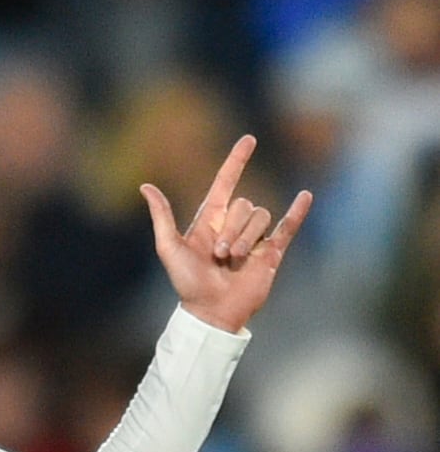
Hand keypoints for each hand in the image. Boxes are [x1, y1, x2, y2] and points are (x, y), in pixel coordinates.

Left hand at [142, 134, 312, 333]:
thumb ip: (162, 216)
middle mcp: (233, 225)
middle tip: (218, 256)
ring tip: (232, 261)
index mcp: (209, 220)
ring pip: (260, 218)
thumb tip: (146, 187)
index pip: (226, 182)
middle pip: (243, 205)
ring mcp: (254, 238)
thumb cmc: (187, 282)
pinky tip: (305, 196)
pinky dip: (298, 212)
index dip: (236, 161)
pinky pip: (288, 227)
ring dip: (246, 238)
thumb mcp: (169, 247)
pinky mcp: (271, 252)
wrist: (211, 311)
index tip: (249, 140)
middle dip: (231, 229)